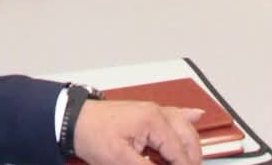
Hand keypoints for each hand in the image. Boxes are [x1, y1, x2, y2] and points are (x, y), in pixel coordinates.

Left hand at [73, 100, 203, 164]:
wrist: (74, 121)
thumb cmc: (93, 135)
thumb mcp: (120, 161)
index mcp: (154, 122)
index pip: (180, 152)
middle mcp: (158, 113)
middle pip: (188, 138)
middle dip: (191, 158)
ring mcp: (153, 111)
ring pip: (184, 127)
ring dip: (189, 146)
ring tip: (191, 161)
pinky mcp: (146, 114)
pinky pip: (174, 114)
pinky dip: (187, 118)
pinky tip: (197, 116)